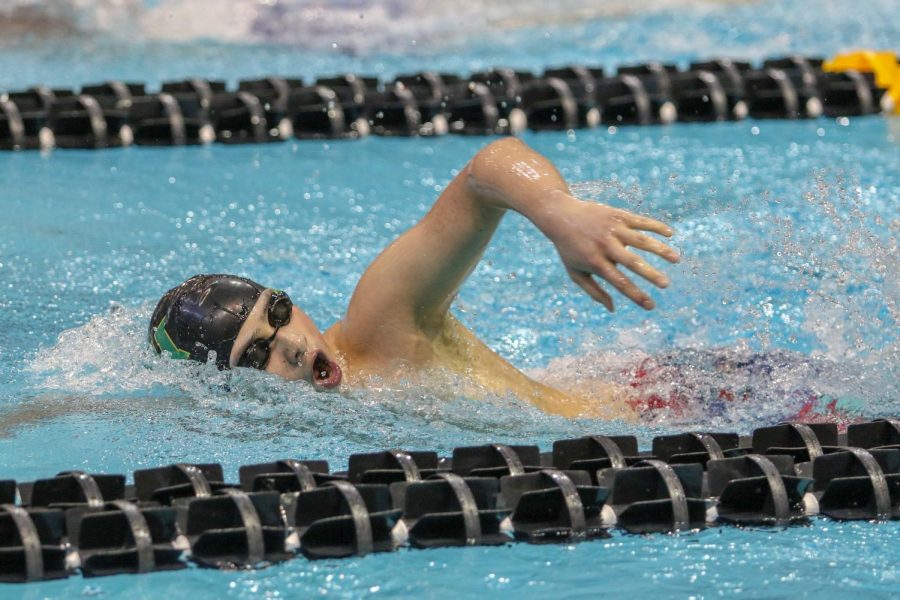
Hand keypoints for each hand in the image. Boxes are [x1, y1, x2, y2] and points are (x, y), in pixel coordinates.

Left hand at [538, 193, 679, 311]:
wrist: (560, 216)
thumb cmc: (569, 249)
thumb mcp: (575, 273)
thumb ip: (594, 292)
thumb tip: (612, 309)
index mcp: (596, 262)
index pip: (619, 282)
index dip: (636, 295)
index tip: (651, 306)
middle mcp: (605, 245)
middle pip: (632, 262)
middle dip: (650, 274)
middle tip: (666, 284)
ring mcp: (612, 229)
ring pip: (640, 240)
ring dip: (660, 249)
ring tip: (676, 259)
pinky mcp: (617, 215)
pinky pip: (640, 221)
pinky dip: (656, 226)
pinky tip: (670, 234)